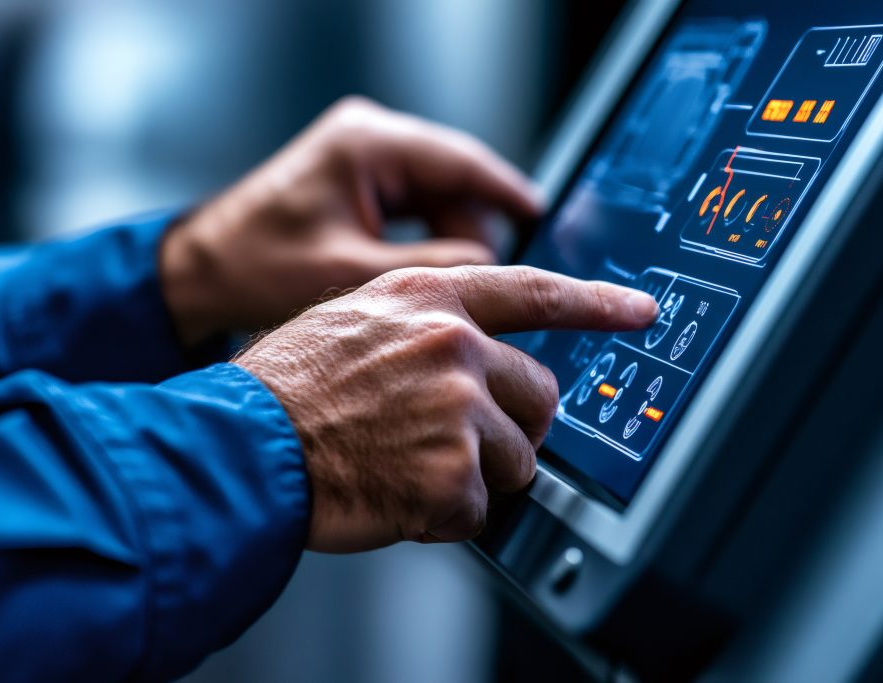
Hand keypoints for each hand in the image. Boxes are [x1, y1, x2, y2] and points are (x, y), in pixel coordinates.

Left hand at [161, 97, 540, 345]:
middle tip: (481, 284)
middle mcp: (369, 141)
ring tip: (438, 289)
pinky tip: (421, 277)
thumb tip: (491, 271)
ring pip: (438, 197)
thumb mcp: (352, 275)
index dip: (509, 193)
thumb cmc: (254, 266)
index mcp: (367, 145)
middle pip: (454, 181)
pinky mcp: (359, 185)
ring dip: (448, 239)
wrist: (201, 272)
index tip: (542, 218)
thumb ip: (430, 269)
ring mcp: (363, 161)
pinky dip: (426, 240)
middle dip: (472, 230)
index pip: (463, 161)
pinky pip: (414, 208)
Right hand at [235, 265, 657, 552]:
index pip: (534, 292)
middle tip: (447, 439)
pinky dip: (443, 515)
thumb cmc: (288, 390)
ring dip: (473, 474)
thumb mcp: (356, 322)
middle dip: (507, 427)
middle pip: (538, 396)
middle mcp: (452, 343)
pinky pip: (479, 508)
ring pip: (517, 459)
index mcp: (429, 300)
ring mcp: (456, 405)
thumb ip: (426, 326)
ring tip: (407, 464)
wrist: (242, 446)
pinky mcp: (451, 469)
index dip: (596, 302)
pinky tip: (396, 493)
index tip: (640, 308)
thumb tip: (481, 349)